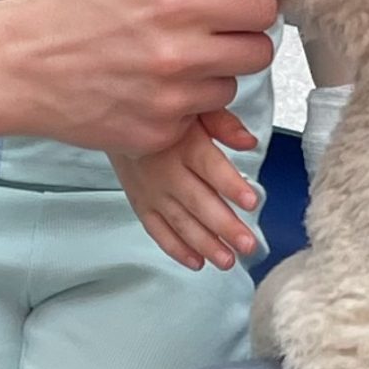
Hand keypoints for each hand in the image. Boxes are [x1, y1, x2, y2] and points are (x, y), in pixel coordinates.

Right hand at [4, 0, 277, 154]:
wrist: (18, 65)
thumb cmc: (68, 5)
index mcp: (175, 3)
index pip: (261, 8)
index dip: (252, 1)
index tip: (235, 1)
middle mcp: (180, 55)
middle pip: (259, 52)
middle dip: (242, 37)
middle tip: (209, 30)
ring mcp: (170, 101)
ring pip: (231, 88)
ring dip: (213, 73)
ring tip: (171, 58)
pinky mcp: (158, 134)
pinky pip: (197, 119)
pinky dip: (183, 105)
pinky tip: (150, 86)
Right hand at [112, 109, 259, 270]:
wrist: (117, 116)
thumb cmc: (164, 113)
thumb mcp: (196, 107)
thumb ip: (223, 123)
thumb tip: (248, 141)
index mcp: (184, 142)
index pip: (210, 166)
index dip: (231, 185)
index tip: (251, 201)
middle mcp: (166, 169)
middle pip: (198, 201)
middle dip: (224, 226)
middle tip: (247, 244)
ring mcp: (151, 190)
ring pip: (180, 221)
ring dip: (204, 244)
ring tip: (227, 260)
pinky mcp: (140, 202)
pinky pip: (157, 230)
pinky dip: (175, 248)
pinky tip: (196, 261)